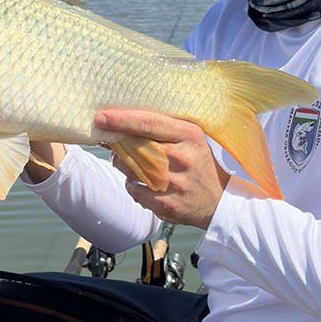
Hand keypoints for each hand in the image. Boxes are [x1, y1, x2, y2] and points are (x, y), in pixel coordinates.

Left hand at [96, 108, 230, 230]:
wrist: (219, 201)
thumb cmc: (198, 162)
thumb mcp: (191, 139)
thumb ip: (164, 128)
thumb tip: (123, 120)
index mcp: (189, 135)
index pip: (149, 123)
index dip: (122, 119)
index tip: (101, 117)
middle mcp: (183, 158)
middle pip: (136, 146)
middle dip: (118, 144)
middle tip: (110, 141)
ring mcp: (176, 183)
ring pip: (132, 169)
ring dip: (122, 164)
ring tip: (127, 161)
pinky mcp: (168, 204)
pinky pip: (134, 190)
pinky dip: (131, 185)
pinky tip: (140, 182)